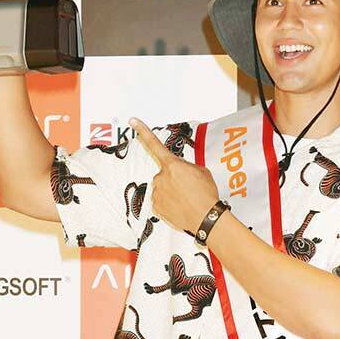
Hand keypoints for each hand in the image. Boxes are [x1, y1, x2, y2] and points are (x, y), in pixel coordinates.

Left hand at [129, 118, 219, 234]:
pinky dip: (169, 204)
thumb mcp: (202, 172)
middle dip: (174, 179)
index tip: (133, 121)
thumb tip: (181, 171)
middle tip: (189, 188)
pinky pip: (161, 201)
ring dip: (172, 192)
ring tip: (187, 199)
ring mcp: (157, 192)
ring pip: (163, 188)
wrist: (207, 217)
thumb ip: (186, 167)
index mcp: (173, 164)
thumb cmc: (206, 194)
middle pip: (165, 174)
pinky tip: (181, 207)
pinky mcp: (156, 207)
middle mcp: (161, 177)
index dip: (143, 131)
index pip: (155, 144)